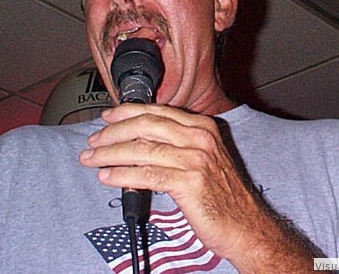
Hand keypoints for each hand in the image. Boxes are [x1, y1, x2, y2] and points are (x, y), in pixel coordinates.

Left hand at [79, 103, 260, 259]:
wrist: (246, 225)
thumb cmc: (221, 194)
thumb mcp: (203, 158)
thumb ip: (175, 144)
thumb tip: (136, 141)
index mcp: (202, 127)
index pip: (157, 112)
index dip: (126, 113)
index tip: (107, 118)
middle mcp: (199, 138)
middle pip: (145, 126)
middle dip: (113, 133)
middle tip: (94, 142)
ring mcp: (196, 159)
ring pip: (142, 150)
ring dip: (110, 154)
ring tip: (92, 160)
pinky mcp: (190, 183)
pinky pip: (147, 175)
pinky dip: (122, 175)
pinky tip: (107, 177)